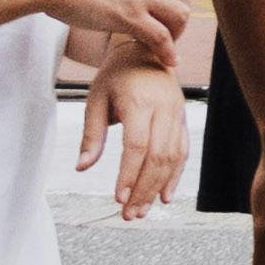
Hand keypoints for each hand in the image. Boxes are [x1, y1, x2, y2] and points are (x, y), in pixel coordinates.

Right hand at [31, 0, 200, 70]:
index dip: (174, 5)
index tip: (166, 19)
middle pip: (183, 2)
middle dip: (177, 23)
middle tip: (167, 37)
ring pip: (179, 18)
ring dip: (176, 37)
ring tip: (164, 49)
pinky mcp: (131, 15)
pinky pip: (161, 37)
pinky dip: (168, 51)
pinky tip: (167, 60)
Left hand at [86, 55, 189, 216]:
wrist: (146, 49)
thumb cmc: (116, 76)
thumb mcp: (95, 99)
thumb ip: (91, 134)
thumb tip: (81, 167)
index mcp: (140, 102)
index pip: (137, 145)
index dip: (129, 174)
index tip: (118, 198)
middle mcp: (164, 109)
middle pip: (158, 156)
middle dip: (144, 189)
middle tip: (128, 215)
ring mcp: (177, 114)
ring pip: (172, 157)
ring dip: (157, 187)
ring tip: (141, 211)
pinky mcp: (182, 120)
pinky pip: (183, 151)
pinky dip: (175, 175)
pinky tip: (165, 197)